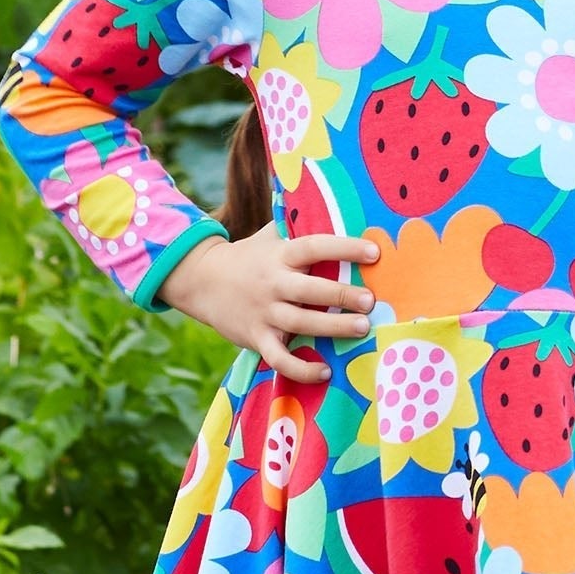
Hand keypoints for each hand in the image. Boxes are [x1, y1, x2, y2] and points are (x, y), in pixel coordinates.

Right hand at [155, 222, 379, 383]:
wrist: (201, 280)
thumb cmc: (250, 256)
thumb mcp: (270, 235)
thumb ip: (298, 225)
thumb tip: (336, 202)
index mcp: (280, 255)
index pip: (314, 247)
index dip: (344, 248)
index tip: (373, 252)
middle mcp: (273, 283)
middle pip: (310, 291)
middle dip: (342, 295)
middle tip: (370, 301)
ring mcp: (263, 312)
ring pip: (300, 324)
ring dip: (332, 328)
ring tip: (362, 328)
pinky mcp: (255, 338)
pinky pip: (279, 358)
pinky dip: (301, 368)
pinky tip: (325, 371)